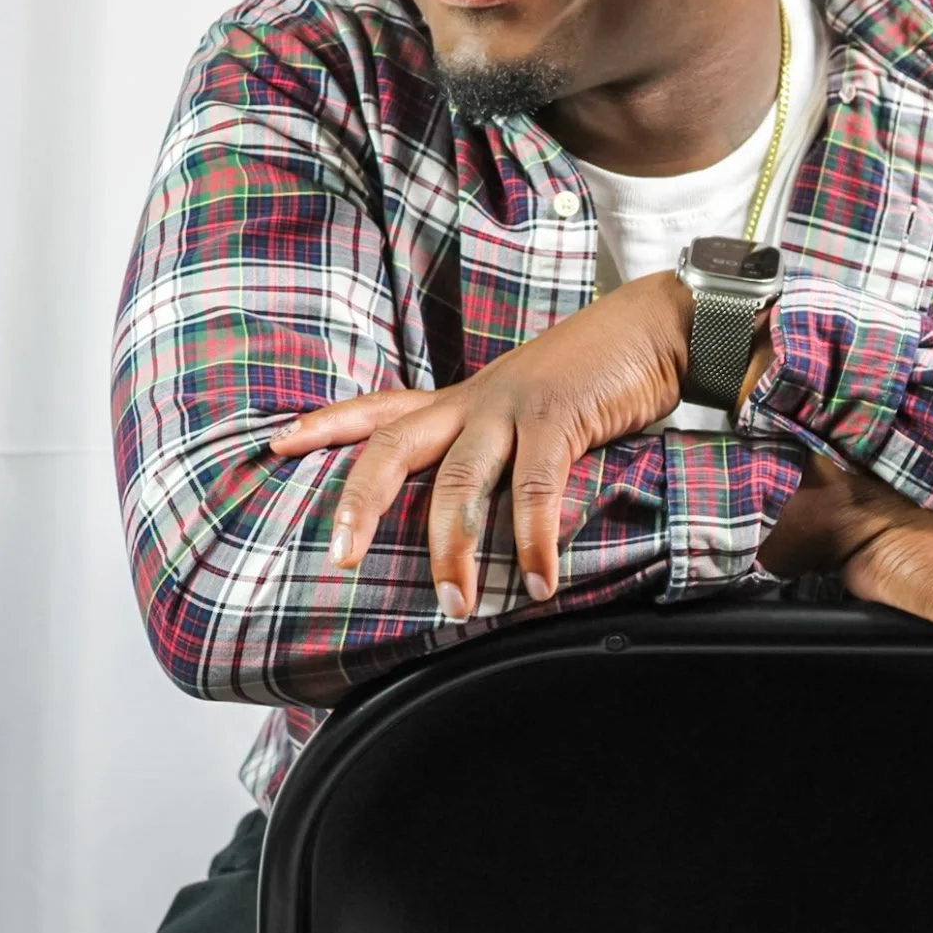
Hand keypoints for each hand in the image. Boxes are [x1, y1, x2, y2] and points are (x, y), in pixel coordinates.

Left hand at [269, 272, 692, 617]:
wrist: (655, 326)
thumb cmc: (595, 375)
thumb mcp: (531, 407)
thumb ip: (501, 453)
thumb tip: (482, 517)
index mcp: (463, 398)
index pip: (379, 409)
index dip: (326, 424)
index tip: (276, 444)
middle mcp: (474, 398)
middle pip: (393, 447)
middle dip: (360, 502)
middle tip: (339, 559)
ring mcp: (513, 405)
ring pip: (460, 479)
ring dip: (455, 548)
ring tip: (457, 605)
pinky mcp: (559, 415)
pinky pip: (536, 486)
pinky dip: (534, 540)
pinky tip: (538, 582)